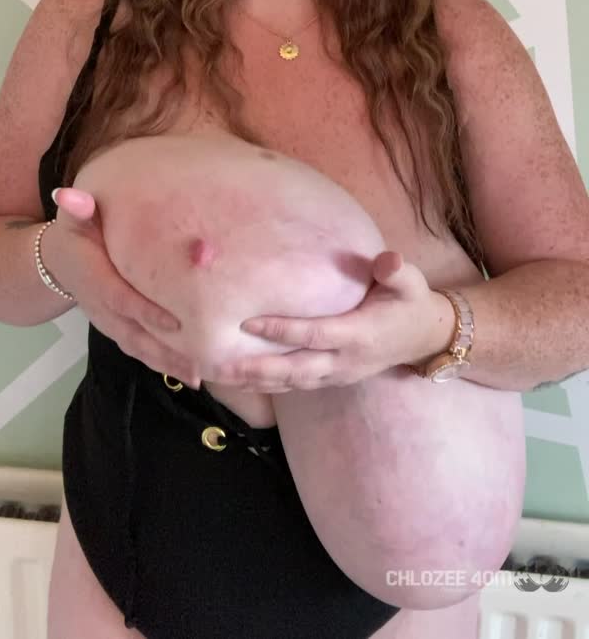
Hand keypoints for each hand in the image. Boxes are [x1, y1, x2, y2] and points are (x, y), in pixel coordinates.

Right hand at [45, 187, 200, 385]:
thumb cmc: (74, 235)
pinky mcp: (119, 330)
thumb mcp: (73, 219)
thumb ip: (77, 208)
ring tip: (200, 375)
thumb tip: (69, 194)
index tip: (176, 322)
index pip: (121, 299)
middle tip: (198, 361)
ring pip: (139, 348)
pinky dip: (163, 365)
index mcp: (95, 280)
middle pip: (134, 334)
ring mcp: (110, 324)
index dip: (146, 312)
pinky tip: (191, 375)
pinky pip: (140, 352)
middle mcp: (103, 309)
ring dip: (168, 364)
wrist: (58, 264)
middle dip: (165, 350)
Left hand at [211, 251, 448, 392]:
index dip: (282, 331)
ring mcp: (339, 374)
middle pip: (296, 369)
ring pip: (293, 382)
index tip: (248, 323)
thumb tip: (386, 260)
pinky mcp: (333, 378)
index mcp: (360, 334)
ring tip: (221, 375)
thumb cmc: (411, 303)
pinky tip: (243, 380)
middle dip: (258, 368)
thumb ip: (397, 271)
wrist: (425, 338)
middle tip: (222, 364)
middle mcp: (346, 360)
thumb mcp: (412, 283)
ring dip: (257, 381)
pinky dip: (270, 385)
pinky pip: (297, 385)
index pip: (315, 334)